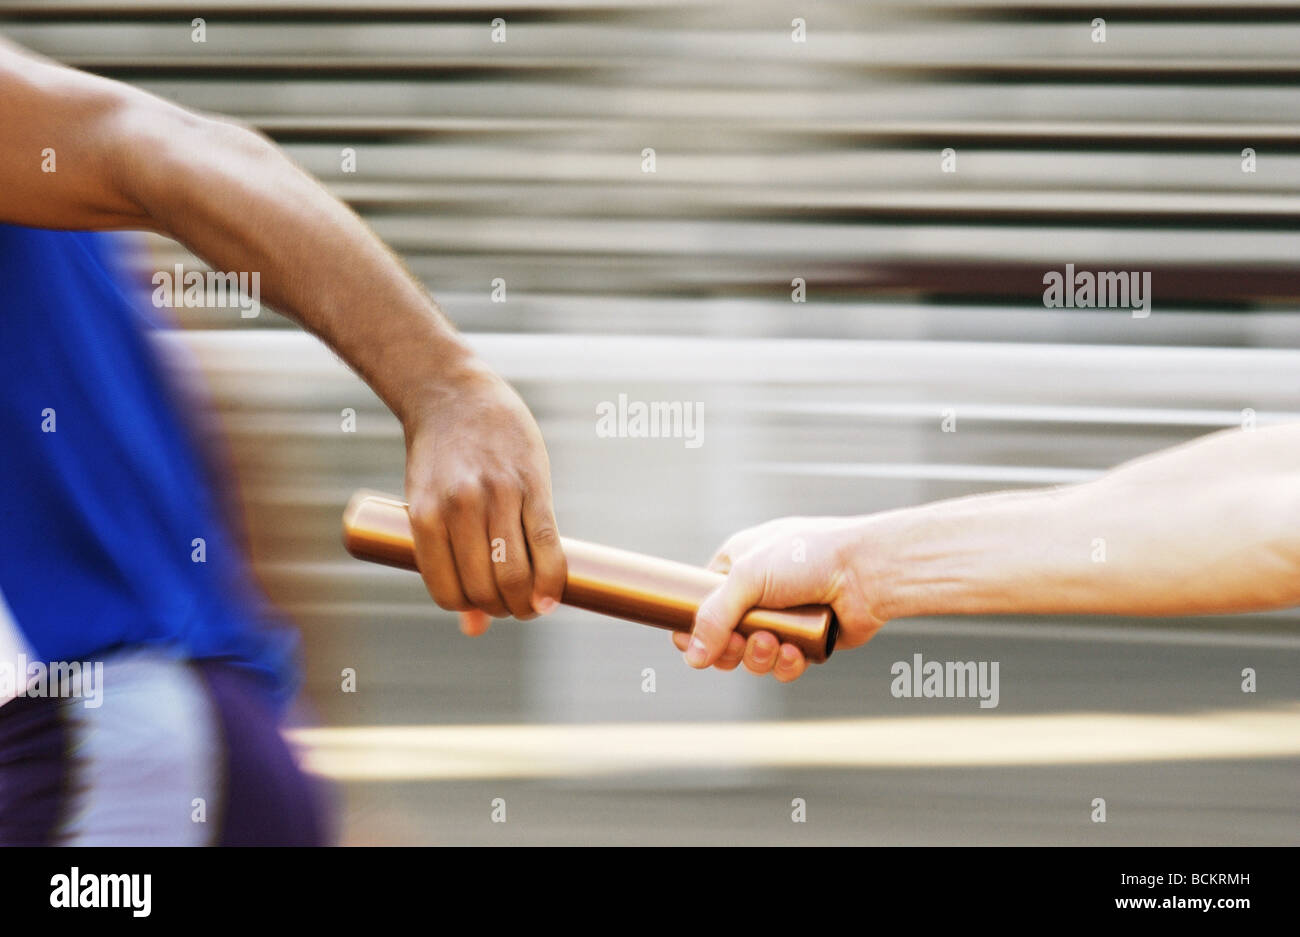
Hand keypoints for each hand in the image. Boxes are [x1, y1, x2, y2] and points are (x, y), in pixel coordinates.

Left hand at [402, 358, 565, 634]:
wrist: (454, 394)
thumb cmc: (440, 460)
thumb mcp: (428, 508)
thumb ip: (447, 565)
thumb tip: (471, 629)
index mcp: (426, 517)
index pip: (450, 592)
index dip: (470, 610)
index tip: (483, 608)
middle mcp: (460, 508)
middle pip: (485, 588)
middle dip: (501, 609)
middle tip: (511, 607)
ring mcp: (497, 495)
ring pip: (517, 574)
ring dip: (527, 603)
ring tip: (531, 604)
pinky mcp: (531, 485)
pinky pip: (547, 545)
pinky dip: (551, 581)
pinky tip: (552, 597)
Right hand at [672, 516, 884, 681]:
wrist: (868, 570)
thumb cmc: (810, 557)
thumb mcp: (748, 577)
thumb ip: (713, 617)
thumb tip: (692, 657)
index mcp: (738, 566)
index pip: (701, 602)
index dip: (694, 626)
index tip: (689, 643)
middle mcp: (759, 593)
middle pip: (724, 637)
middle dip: (730, 647)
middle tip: (741, 642)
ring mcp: (784, 618)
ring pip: (752, 655)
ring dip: (759, 656)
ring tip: (774, 643)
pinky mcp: (807, 641)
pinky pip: (783, 665)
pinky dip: (786, 663)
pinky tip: (797, 651)